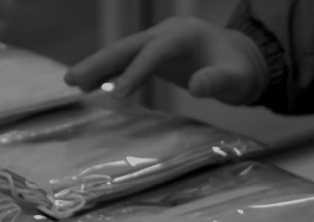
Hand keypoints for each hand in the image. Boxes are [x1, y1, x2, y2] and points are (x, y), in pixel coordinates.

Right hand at [65, 17, 265, 104]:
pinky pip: (128, 61)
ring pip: (123, 52)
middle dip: (100, 62)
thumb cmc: (240, 70)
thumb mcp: (237, 79)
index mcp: (185, 35)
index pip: (154, 52)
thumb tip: (197, 87)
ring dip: (98, 67)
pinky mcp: (155, 54)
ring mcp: (159, 42)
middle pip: (128, 46)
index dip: (135, 72)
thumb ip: (218, 81)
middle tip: (71, 79)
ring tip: (71, 82)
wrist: (242, 60)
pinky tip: (89, 85)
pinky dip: (110, 72)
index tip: (117, 96)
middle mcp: (167, 33)